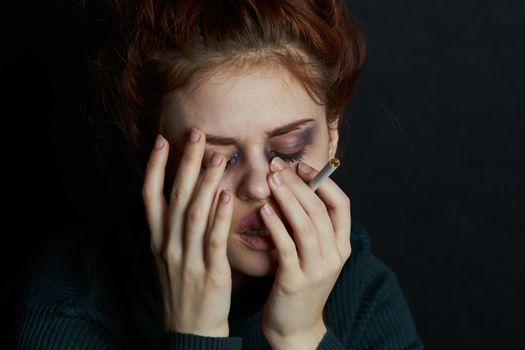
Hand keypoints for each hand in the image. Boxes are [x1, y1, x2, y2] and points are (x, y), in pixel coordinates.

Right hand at [142, 129, 232, 336]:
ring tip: (216, 156)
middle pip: (175, 195)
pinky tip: (226, 195)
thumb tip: (178, 197)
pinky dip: (218, 215)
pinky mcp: (209, 271)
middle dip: (185, 162)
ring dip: (204, 182)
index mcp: (157, 239)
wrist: (189, 329)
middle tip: (197, 134)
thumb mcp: (166, 258)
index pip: (149, 195)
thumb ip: (170, 228)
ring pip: (194, 212)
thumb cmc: (181, 289)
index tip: (162, 140)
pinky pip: (213, 238)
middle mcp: (168, 244)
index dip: (154, 166)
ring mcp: (186, 257)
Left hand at [259, 157, 351, 348]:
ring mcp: (318, 270)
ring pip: (307, 225)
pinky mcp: (296, 282)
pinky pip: (287, 247)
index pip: (342, 205)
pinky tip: (265, 209)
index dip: (324, 182)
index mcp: (341, 247)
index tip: (302, 166)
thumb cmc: (299, 285)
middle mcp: (335, 257)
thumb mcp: (313, 256)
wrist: (294, 329)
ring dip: (288, 199)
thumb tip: (291, 190)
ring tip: (272, 179)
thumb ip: (309, 227)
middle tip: (277, 166)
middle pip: (320, 210)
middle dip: (299, 184)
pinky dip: (276, 225)